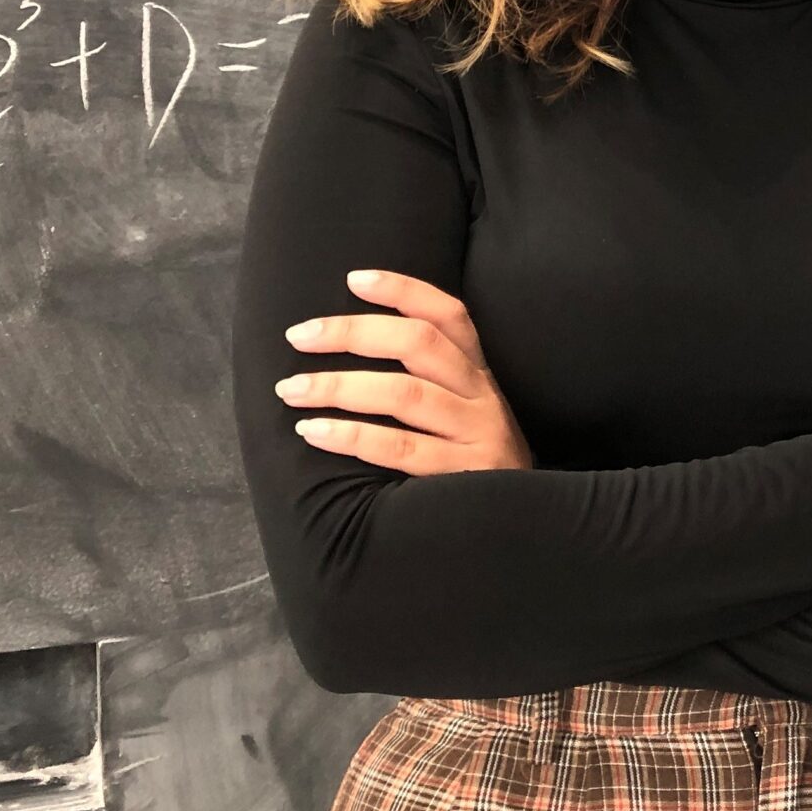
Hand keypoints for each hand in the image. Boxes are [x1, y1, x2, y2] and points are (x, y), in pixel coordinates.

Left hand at [278, 270, 533, 473]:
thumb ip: (428, 385)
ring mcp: (479, 436)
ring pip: (405, 394)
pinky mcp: (466, 477)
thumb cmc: (472, 468)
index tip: (354, 278)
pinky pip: (402, 450)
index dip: (404, 291)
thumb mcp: (465, 417)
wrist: (520, 532)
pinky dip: (352, 437)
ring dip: (339, 387)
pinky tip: (314, 432)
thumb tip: (350, 348)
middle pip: (420, 344)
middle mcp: (483, 397)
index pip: (449, 316)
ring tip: (291, 389)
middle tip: (299, 336)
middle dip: (353, 333)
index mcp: (480, 375)